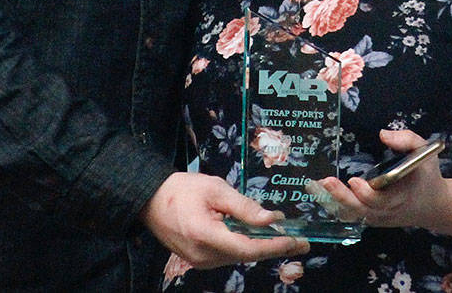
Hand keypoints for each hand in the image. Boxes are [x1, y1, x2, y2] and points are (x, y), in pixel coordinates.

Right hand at [140, 172, 310, 269]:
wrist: (151, 201)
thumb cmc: (183, 189)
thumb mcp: (215, 188)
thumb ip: (244, 207)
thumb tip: (272, 220)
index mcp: (205, 235)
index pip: (247, 247)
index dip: (274, 246)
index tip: (296, 241)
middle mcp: (204, 256)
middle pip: (246, 254)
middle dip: (273, 247)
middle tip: (301, 241)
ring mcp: (201, 262)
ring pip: (239, 256)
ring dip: (260, 246)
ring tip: (283, 237)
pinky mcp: (200, 261)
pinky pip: (229, 255)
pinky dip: (245, 246)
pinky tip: (257, 236)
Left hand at [315, 128, 446, 228]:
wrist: (434, 206)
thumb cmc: (427, 175)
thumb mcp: (425, 152)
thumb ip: (406, 140)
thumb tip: (383, 134)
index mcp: (402, 196)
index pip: (382, 201)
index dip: (367, 194)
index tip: (354, 180)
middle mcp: (388, 211)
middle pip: (362, 210)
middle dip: (342, 197)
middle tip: (325, 182)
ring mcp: (378, 217)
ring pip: (353, 215)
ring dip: (332, 202)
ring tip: (314, 186)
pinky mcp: (371, 219)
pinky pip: (351, 216)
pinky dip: (335, 206)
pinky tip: (318, 192)